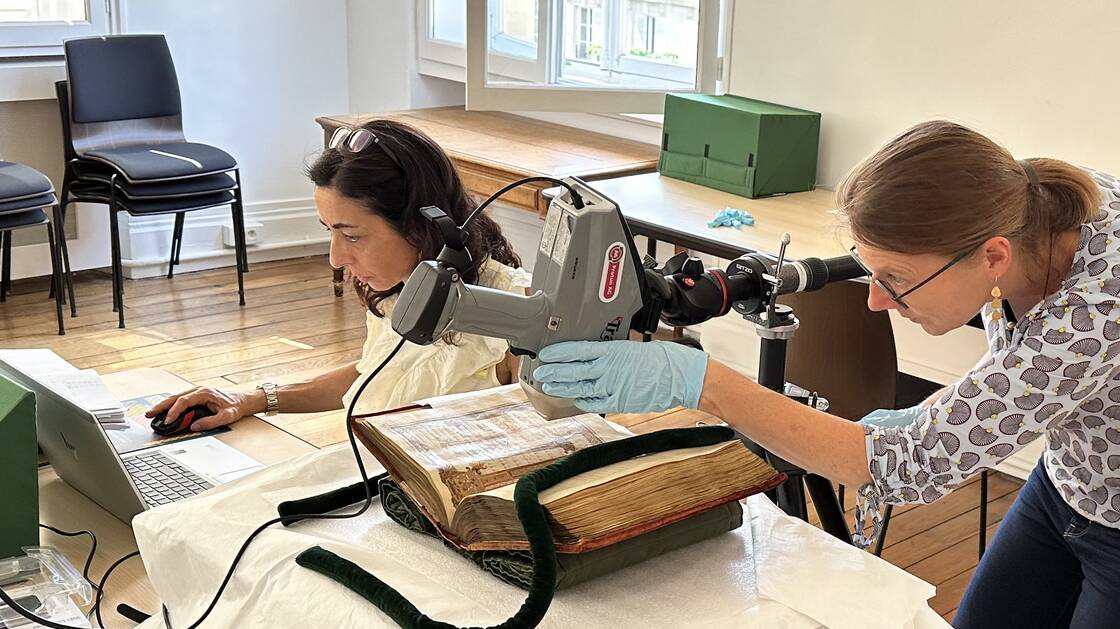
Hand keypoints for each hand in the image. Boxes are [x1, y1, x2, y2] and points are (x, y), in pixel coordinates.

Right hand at [144, 387, 261, 431]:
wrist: (243, 400)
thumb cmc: (236, 406)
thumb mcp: (227, 416)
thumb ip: (211, 422)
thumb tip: (194, 427)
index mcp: (204, 393)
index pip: (184, 401)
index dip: (174, 411)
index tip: (167, 421)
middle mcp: (198, 390)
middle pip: (175, 397)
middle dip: (161, 406)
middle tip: (149, 414)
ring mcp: (196, 392)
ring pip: (175, 398)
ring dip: (163, 405)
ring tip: (151, 414)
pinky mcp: (196, 397)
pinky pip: (180, 400)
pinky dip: (170, 405)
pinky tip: (163, 412)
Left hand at [533, 340, 708, 413]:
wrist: (679, 376)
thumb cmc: (659, 359)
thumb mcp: (630, 348)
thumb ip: (610, 354)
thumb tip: (593, 357)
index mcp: (611, 350)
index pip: (577, 350)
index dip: (559, 353)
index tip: (546, 354)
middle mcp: (608, 368)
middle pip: (573, 370)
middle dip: (554, 372)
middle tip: (540, 372)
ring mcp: (612, 386)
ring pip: (580, 387)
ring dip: (562, 387)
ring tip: (548, 387)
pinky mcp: (619, 402)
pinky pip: (595, 403)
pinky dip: (583, 401)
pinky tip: (575, 399)